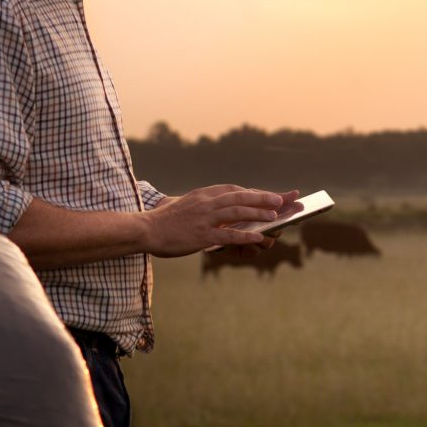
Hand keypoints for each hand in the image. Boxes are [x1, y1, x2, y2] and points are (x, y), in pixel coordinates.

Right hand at [144, 185, 299, 256]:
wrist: (145, 230)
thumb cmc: (165, 221)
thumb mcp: (185, 204)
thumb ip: (203, 205)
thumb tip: (220, 208)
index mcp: (203, 195)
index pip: (233, 190)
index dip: (253, 192)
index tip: (268, 195)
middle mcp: (206, 202)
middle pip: (240, 197)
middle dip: (262, 197)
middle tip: (281, 200)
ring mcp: (204, 218)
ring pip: (237, 212)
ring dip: (258, 213)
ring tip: (275, 216)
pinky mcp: (201, 235)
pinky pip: (228, 234)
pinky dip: (245, 235)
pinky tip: (259, 237)